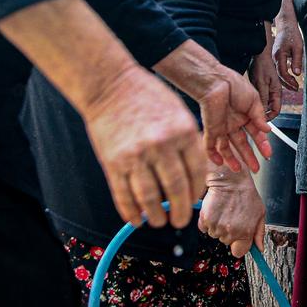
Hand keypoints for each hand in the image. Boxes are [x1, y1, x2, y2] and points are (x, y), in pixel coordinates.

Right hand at [81, 65, 206, 229]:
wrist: (109, 84)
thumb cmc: (147, 96)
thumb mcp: (178, 113)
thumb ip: (187, 141)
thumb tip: (193, 175)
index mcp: (183, 132)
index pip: (197, 173)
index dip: (196, 191)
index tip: (193, 199)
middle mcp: (161, 146)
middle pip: (176, 189)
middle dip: (180, 211)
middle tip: (180, 220)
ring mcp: (136, 156)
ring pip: (149, 198)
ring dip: (156, 216)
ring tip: (159, 222)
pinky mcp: (113, 162)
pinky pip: (123, 195)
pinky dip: (130, 212)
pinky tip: (136, 219)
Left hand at [154, 41, 272, 172]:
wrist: (216, 81)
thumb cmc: (235, 85)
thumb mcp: (254, 100)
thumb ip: (260, 117)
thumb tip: (268, 130)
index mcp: (245, 115)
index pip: (255, 134)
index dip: (262, 144)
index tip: (268, 153)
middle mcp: (233, 123)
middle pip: (242, 144)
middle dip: (249, 156)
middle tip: (256, 168)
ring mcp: (221, 127)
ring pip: (226, 147)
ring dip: (232, 159)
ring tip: (239, 170)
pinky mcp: (210, 128)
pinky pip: (210, 145)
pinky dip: (213, 155)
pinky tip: (219, 163)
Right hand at [198, 170, 265, 257]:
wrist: (231, 179)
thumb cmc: (246, 194)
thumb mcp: (260, 213)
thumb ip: (259, 233)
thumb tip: (260, 249)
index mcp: (246, 233)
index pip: (239, 252)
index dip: (238, 245)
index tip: (238, 238)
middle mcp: (231, 232)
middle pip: (226, 241)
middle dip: (228, 231)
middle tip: (232, 216)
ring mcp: (217, 227)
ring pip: (214, 234)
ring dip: (217, 225)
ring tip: (224, 211)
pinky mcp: (206, 219)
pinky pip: (204, 227)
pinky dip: (207, 220)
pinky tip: (215, 210)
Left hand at [251, 42, 281, 120]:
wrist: (259, 56)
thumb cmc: (262, 66)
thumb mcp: (262, 83)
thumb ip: (264, 97)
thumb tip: (263, 111)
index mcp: (277, 92)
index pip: (276, 110)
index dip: (269, 117)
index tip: (260, 121)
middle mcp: (273, 93)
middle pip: (270, 109)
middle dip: (262, 114)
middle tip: (252, 117)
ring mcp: (267, 91)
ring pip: (263, 105)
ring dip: (257, 108)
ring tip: (248, 110)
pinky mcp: (261, 88)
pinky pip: (259, 99)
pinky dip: (253, 102)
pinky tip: (246, 102)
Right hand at [272, 0, 303, 90]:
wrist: (286, 26)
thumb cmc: (292, 35)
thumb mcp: (298, 47)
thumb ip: (297, 60)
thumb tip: (297, 74)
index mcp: (279, 56)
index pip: (282, 72)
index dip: (289, 80)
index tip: (296, 86)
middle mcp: (274, 58)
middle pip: (279, 75)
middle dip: (287, 83)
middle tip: (296, 89)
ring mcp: (273, 58)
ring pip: (277, 72)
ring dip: (285, 81)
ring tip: (294, 86)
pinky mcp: (275, 57)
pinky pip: (278, 68)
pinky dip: (283, 75)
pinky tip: (290, 79)